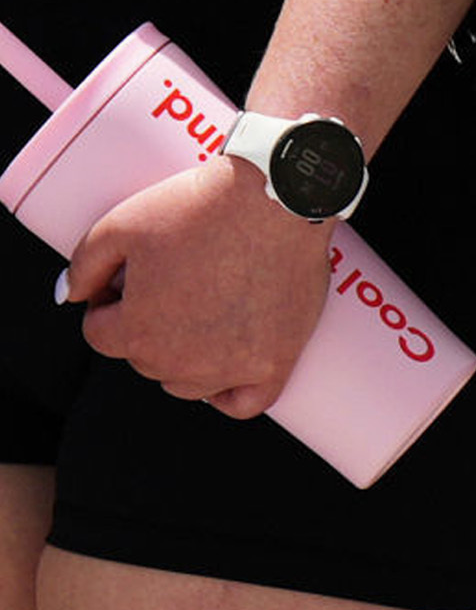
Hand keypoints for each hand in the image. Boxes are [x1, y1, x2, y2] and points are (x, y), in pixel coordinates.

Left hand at [65, 163, 332, 418]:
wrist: (275, 204)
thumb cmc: (197, 210)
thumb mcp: (120, 225)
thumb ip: (83, 265)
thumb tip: (67, 296)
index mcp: (139, 331)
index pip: (99, 336)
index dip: (104, 304)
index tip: (124, 281)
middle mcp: (183, 362)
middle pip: (143, 361)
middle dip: (144, 328)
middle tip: (167, 287)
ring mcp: (232, 370)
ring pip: (187, 386)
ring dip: (181, 359)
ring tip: (196, 316)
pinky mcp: (274, 368)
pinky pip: (241, 405)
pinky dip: (227, 393)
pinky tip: (222, 367)